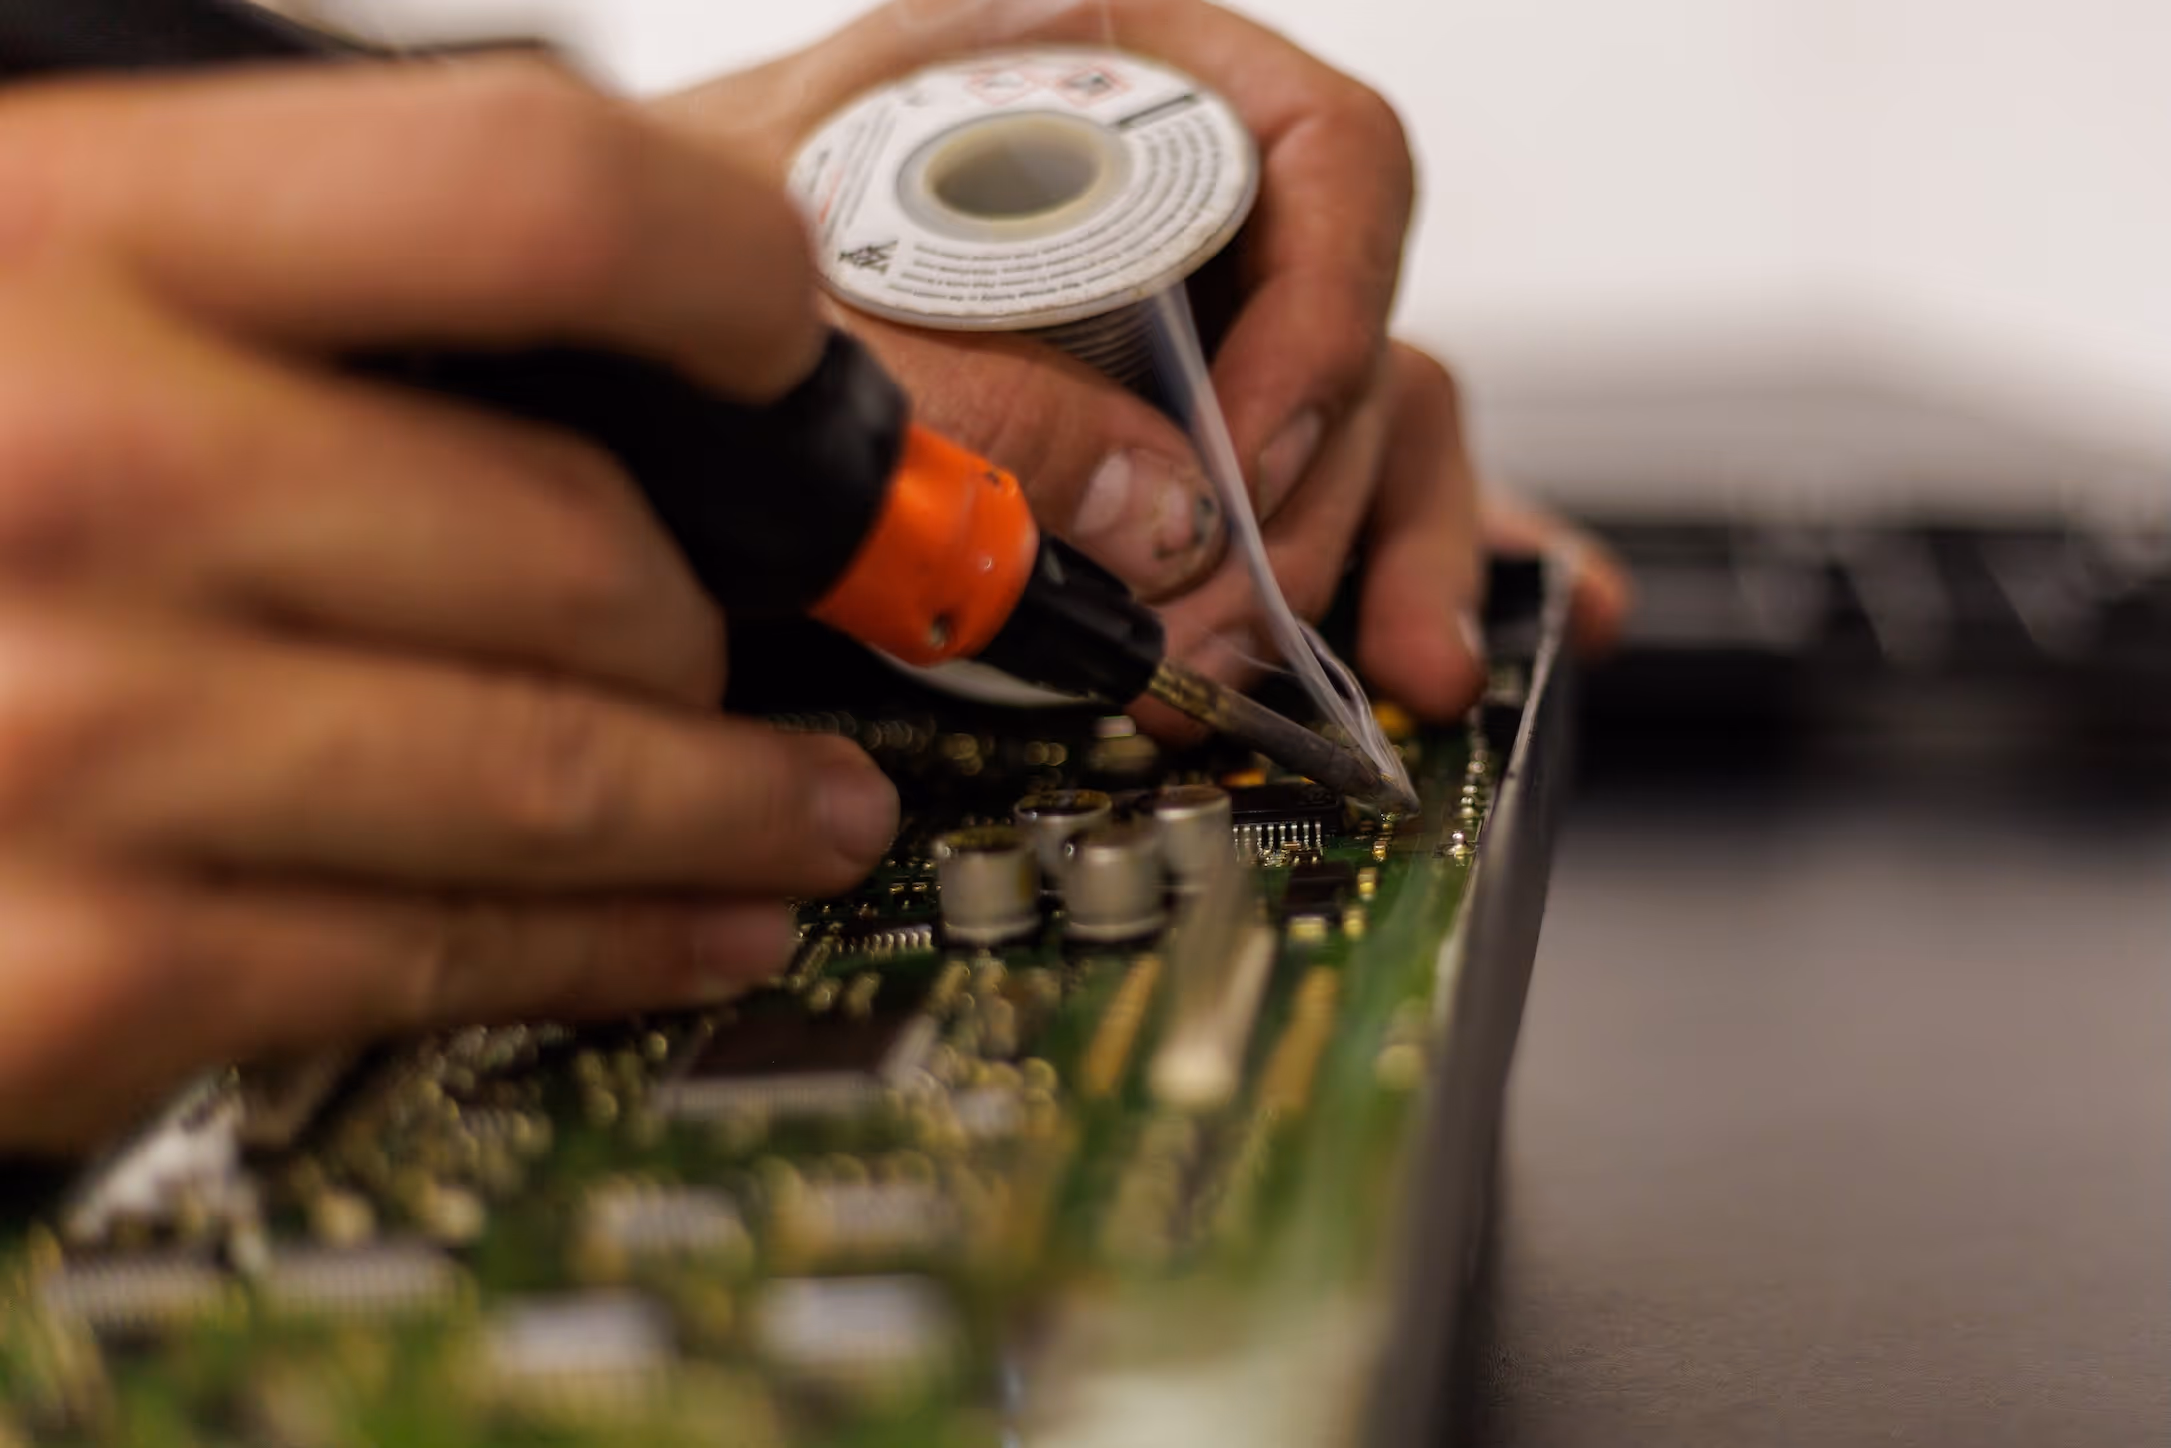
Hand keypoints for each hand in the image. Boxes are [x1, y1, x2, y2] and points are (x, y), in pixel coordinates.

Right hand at [0, 61, 896, 1148]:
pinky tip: (687, 925)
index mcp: (55, 235)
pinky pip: (436, 957)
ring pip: (563, 774)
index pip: (529, 187)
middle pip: (585, 540)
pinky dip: (605, 947)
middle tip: (772, 638)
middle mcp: (72, 475)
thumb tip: (570, 322)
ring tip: (813, 810)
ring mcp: (75, 743)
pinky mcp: (70, 974)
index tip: (784, 337)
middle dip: (717, 609)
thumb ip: (248, 279)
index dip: (722, 263)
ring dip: (736, 803)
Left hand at [657, 0, 1628, 726]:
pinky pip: (1317, 497)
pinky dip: (1384, 571)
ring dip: (1386, 553)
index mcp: (1074, 86)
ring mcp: (1162, 329)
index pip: (1308, 146)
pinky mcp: (1158, 447)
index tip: (1253, 454)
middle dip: (1324, 491)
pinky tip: (1431, 644)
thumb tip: (1163, 504)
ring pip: (1359, 417)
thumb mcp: (778, 329)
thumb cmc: (652, 310)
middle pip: (1352, 310)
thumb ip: (963, 395)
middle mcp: (1144, 201)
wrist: (568, 381)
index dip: (1323, 303)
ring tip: (1386, 676)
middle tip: (1237, 626)